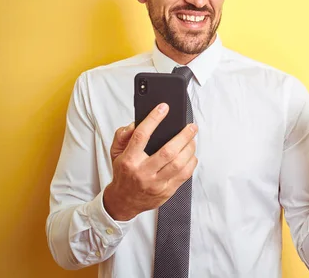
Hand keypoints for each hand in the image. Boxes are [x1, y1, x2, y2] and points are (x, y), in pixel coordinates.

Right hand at [103, 103, 197, 220]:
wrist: (124, 201)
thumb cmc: (124, 174)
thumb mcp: (116, 153)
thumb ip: (123, 136)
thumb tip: (136, 123)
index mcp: (129, 160)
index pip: (141, 136)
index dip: (154, 119)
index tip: (163, 108)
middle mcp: (143, 172)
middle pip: (168, 152)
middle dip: (183, 136)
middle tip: (191, 127)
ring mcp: (156, 183)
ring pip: (179, 164)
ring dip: (190, 149)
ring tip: (192, 140)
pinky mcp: (167, 191)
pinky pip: (184, 175)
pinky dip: (191, 162)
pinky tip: (191, 155)